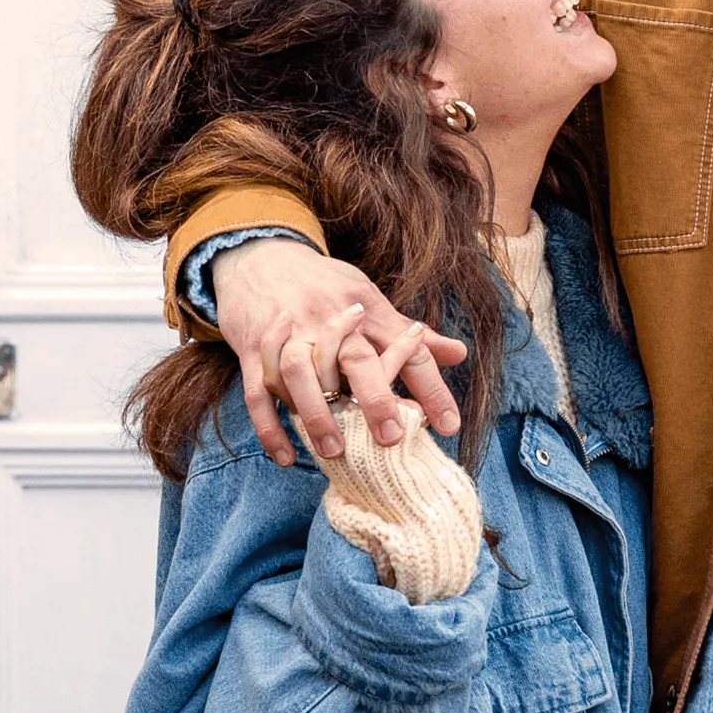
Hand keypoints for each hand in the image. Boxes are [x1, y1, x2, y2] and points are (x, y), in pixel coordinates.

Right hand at [212, 238, 467, 469]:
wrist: (260, 255)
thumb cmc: (323, 283)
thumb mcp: (368, 297)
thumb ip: (409, 332)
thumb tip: (460, 355)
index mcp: (364, 310)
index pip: (406, 348)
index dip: (430, 386)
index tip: (450, 425)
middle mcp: (327, 321)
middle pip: (354, 357)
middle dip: (374, 397)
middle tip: (391, 438)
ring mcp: (287, 335)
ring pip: (300, 374)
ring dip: (317, 413)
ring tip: (335, 451)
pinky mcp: (252, 349)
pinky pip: (258, 391)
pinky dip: (271, 426)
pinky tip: (287, 457)